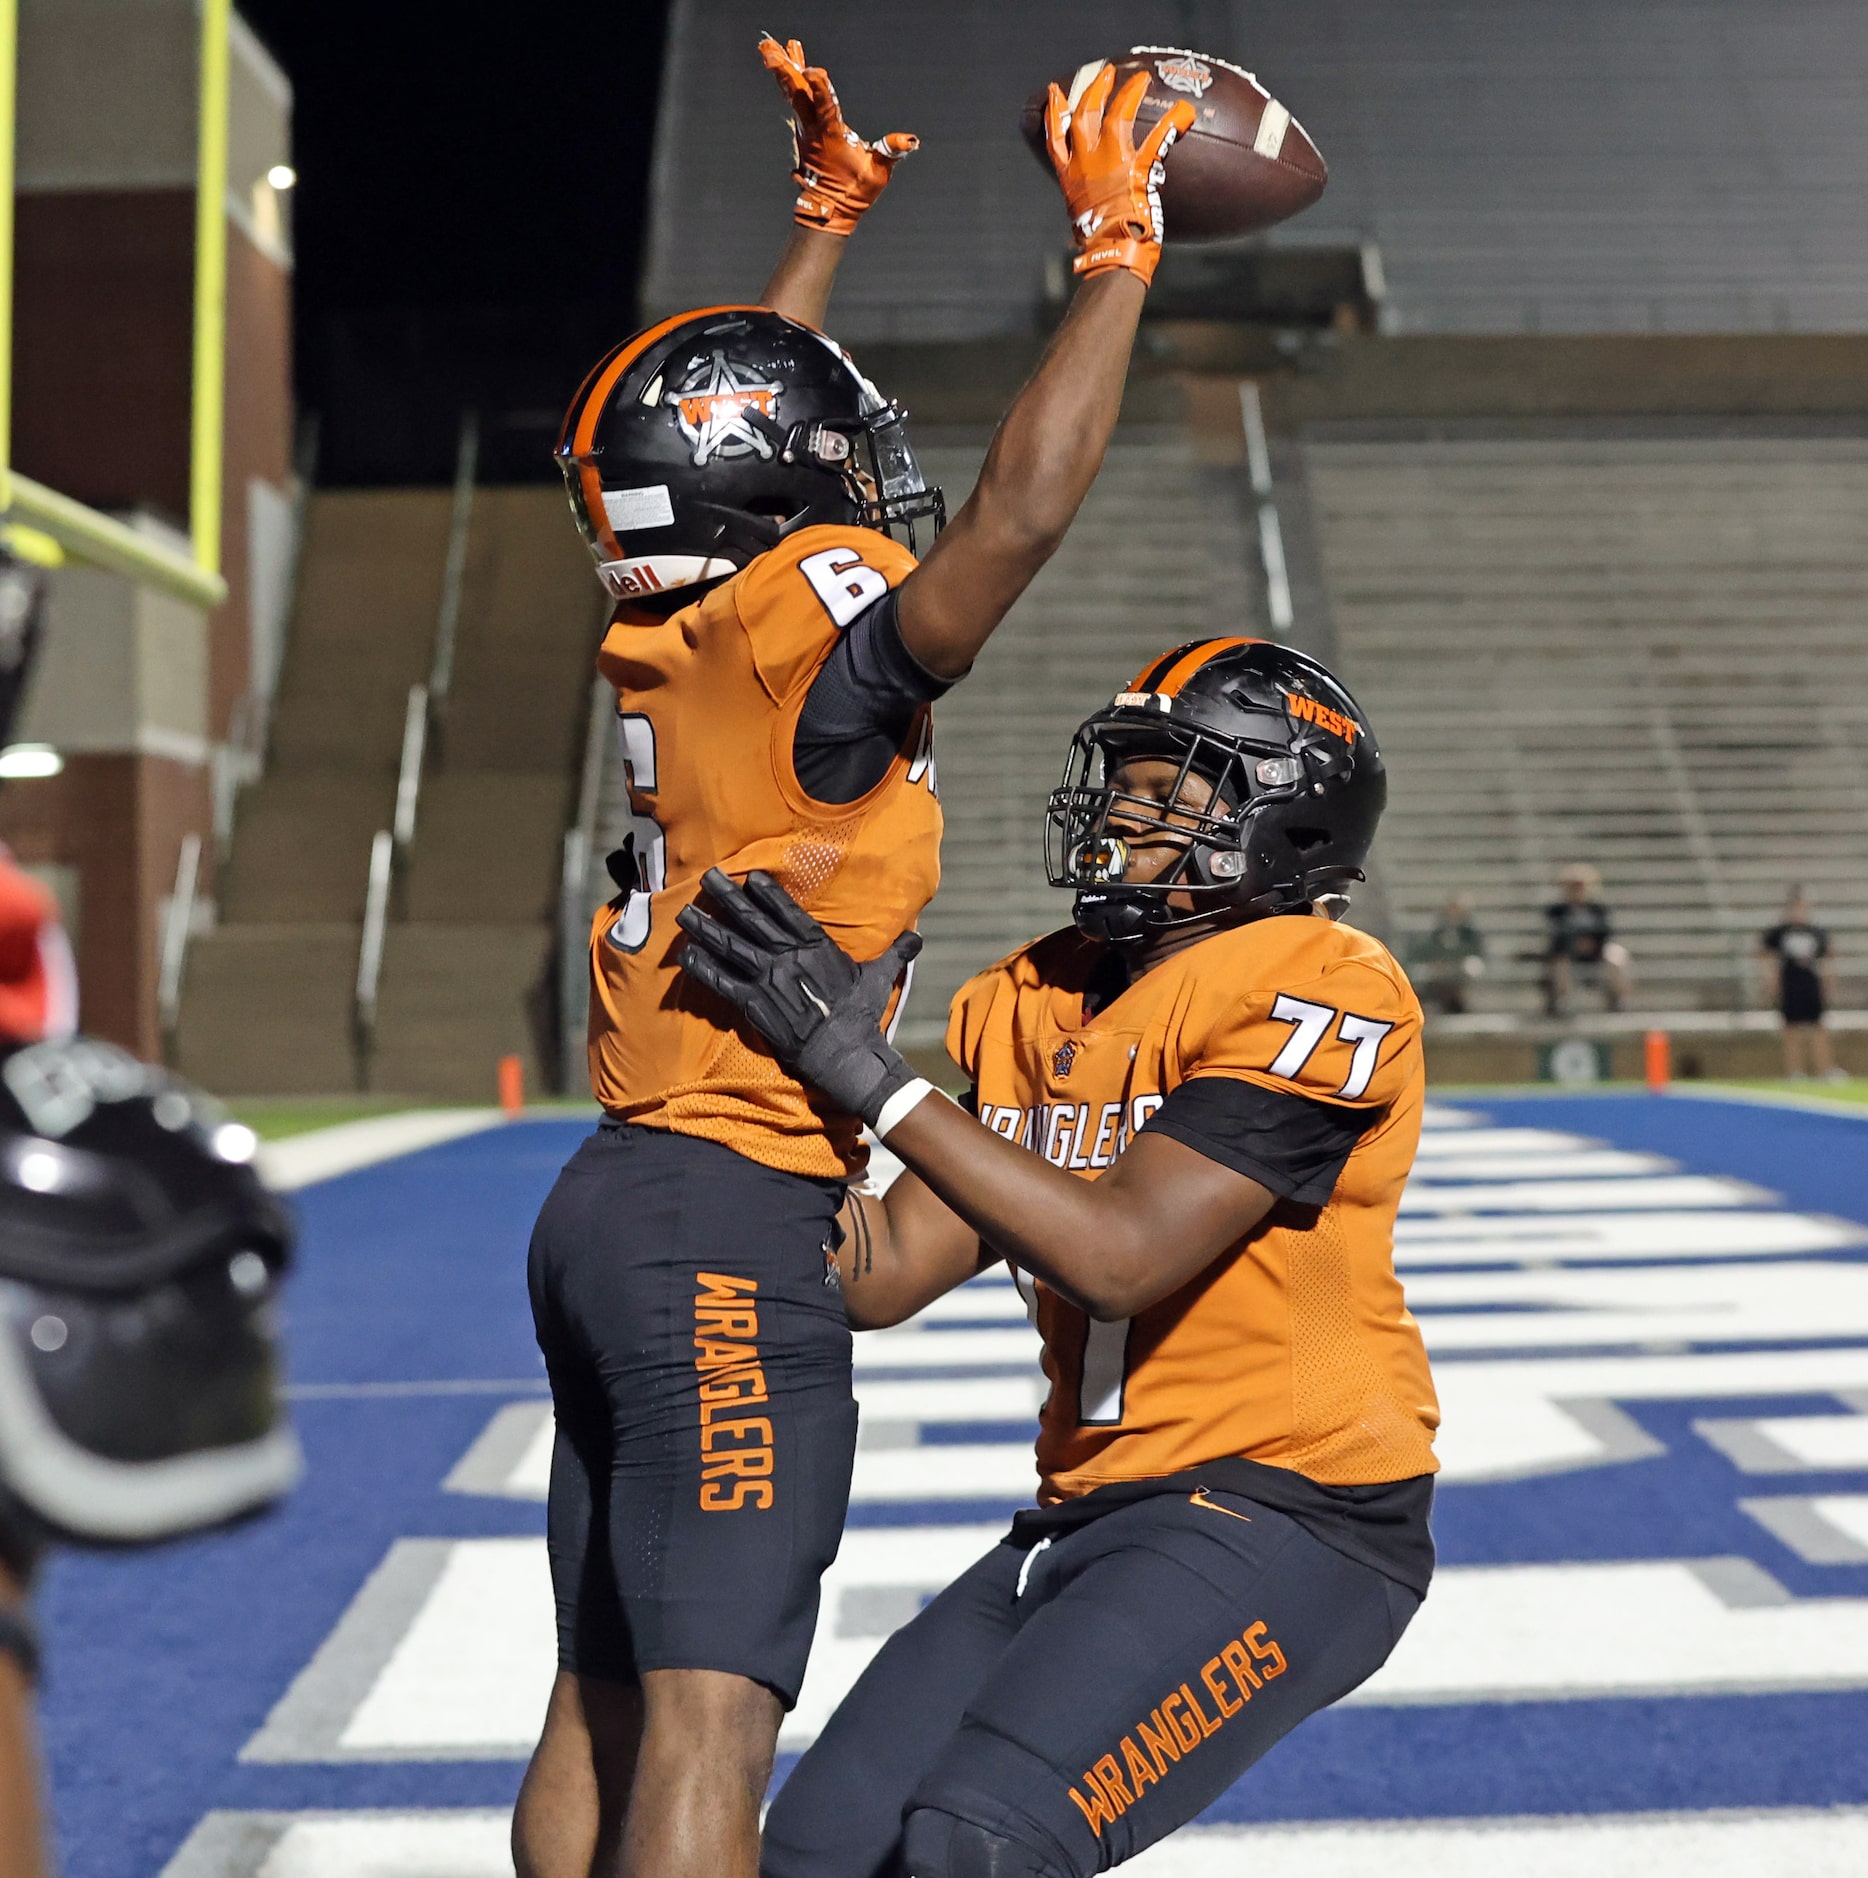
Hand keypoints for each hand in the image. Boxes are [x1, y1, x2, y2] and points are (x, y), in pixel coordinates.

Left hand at [676, 868, 921, 1125]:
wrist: (846, 1052)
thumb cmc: (863, 1015)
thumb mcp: (882, 977)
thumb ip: (895, 952)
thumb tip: (918, 938)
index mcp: (818, 946)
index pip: (787, 911)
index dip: (767, 892)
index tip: (751, 876)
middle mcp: (789, 956)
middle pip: (752, 920)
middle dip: (727, 896)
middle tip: (708, 876)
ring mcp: (769, 979)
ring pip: (731, 946)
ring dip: (706, 927)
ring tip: (686, 912)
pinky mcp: (754, 1004)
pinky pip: (722, 982)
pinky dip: (703, 968)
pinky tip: (685, 956)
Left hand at [760, 34, 916, 236]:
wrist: (829, 212)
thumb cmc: (854, 194)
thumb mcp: (877, 174)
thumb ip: (891, 153)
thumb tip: (910, 140)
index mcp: (832, 136)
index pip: (825, 107)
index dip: (820, 88)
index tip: (812, 69)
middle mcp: (813, 130)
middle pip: (796, 93)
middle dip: (784, 69)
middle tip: (769, 45)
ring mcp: (805, 131)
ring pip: (791, 94)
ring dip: (781, 69)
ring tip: (769, 46)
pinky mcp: (803, 132)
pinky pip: (793, 100)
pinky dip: (787, 81)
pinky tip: (784, 64)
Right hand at [1043, 63, 1192, 283]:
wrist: (1110, 253)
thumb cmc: (1099, 245)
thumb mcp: (1082, 219)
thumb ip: (1087, 201)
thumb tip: (1092, 210)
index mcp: (1070, 177)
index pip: (1055, 138)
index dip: (1053, 113)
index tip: (1054, 92)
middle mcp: (1086, 165)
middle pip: (1084, 116)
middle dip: (1094, 91)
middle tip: (1105, 74)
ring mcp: (1110, 164)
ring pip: (1116, 117)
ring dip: (1128, 94)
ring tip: (1140, 78)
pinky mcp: (1136, 170)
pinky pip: (1157, 140)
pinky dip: (1173, 124)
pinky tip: (1186, 111)